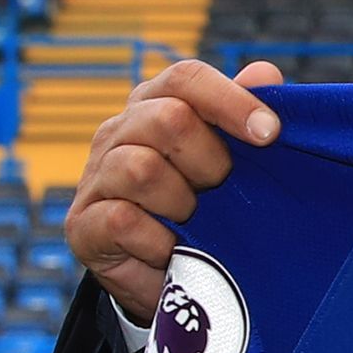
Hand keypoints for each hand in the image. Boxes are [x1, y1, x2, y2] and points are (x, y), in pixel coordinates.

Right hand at [64, 57, 281, 325]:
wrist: (165, 279)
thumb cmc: (200, 209)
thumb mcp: (228, 161)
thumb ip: (243, 115)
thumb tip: (266, 72)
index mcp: (153, 105)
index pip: (186, 78)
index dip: (231, 100)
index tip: (270, 134)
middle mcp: (117, 132)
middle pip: (168, 118)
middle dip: (210, 161)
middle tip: (219, 190)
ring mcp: (96, 177)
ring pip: (142, 169)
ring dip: (181, 203)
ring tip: (191, 223)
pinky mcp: (83, 224)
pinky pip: (124, 220)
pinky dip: (159, 241)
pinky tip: (171, 250)